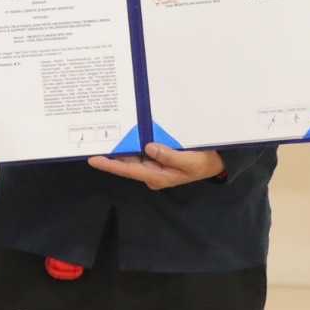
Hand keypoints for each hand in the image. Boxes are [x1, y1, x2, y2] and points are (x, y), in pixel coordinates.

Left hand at [88, 142, 224, 188]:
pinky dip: (133, 142)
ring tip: (104, 134)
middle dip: (111, 154)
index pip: (128, 171)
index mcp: (156, 176)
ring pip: (133, 155)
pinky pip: (142, 149)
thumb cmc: (202, 163)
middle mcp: (151, 172)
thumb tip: (149, 147)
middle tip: (94, 142)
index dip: (110, 165)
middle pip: (127, 163)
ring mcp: (154, 164)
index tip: (94, 159)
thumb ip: (169, 156)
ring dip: (121, 146)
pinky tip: (125, 132)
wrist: (215, 162)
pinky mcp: (158, 156)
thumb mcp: (190, 162)